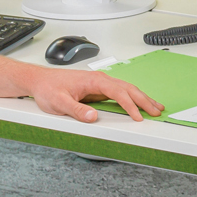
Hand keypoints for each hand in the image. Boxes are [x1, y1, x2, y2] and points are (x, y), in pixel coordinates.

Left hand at [27, 66, 162, 123]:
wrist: (39, 81)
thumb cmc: (48, 88)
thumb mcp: (58, 102)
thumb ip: (76, 110)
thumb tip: (93, 117)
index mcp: (94, 80)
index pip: (118, 92)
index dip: (130, 105)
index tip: (138, 117)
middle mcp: (100, 79)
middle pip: (128, 88)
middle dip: (144, 100)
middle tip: (157, 112)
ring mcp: (100, 84)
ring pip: (127, 89)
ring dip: (142, 98)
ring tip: (155, 107)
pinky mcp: (99, 89)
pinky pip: (121, 92)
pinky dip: (133, 98)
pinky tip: (138, 103)